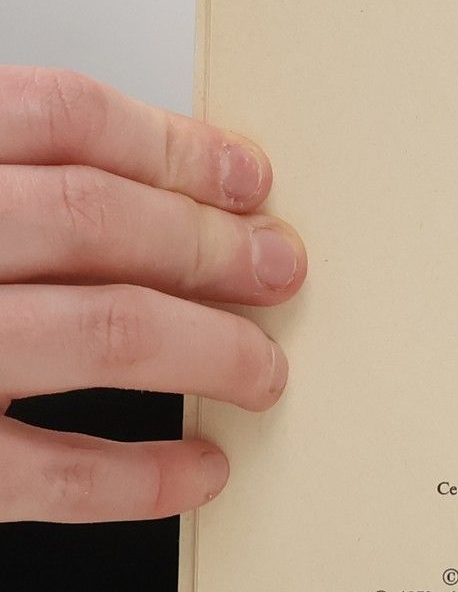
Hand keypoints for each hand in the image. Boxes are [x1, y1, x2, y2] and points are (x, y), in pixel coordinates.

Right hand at [0, 67, 304, 521]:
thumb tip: (150, 184)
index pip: (56, 115)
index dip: (170, 144)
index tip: (244, 176)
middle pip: (92, 217)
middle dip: (208, 244)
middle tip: (277, 266)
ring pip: (98, 329)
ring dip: (207, 348)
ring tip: (259, 366)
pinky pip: (45, 472)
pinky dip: (140, 476)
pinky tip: (197, 468)